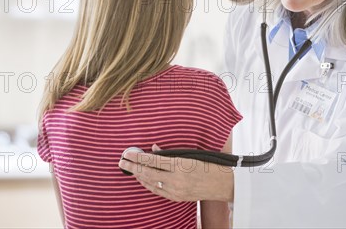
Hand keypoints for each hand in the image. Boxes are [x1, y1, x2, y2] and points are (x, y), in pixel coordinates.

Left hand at [119, 144, 233, 201]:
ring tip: (129, 169)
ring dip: (138, 176)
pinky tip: (142, 179)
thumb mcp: (192, 154)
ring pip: (151, 183)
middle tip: (121, 162)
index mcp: (180, 164)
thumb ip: (172, 153)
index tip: (127, 153)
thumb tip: (155, 149)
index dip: (138, 156)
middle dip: (133, 167)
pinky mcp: (177, 197)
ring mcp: (176, 190)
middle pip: (148, 173)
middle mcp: (176, 179)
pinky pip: (157, 191)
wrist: (223, 184)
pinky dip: (148, 184)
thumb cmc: (210, 164)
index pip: (153, 160)